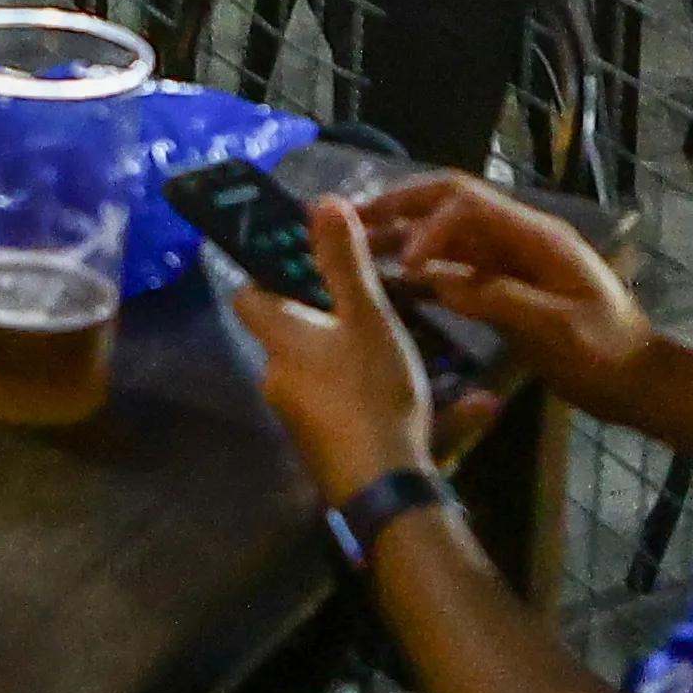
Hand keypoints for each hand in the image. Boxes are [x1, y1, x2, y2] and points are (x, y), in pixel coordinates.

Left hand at [224, 195, 435, 507]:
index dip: (268, 274)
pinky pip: (350, 409)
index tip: (304, 261)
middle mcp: (279, 378)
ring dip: (359, 359)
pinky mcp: (327, 448)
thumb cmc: (369, 392)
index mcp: (281, 340)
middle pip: (291, 335)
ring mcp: (301, 419)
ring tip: (403, 348)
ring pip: (325, 373)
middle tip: (370, 302)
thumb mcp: (365, 317)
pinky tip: (443, 401)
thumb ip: (345, 262)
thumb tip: (322, 201)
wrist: (383, 492)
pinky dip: (379, 399)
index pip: (249, 295)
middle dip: (326, 318)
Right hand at [355, 170, 658, 415]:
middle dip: (401, 206)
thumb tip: (442, 284)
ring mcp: (509, 260)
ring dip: (403, 232)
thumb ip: (503, 301)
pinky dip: (420, 268)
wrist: (638, 381)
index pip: (469, 207)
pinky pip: (454, 266)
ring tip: (355, 242)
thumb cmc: (606, 355)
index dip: (430, 227)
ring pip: (447, 232)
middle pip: (452, 203)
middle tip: (351, 218)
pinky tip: (389, 281)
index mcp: (536, 237)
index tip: (402, 263)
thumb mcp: (560, 330)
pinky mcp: (503, 286)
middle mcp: (518, 237)